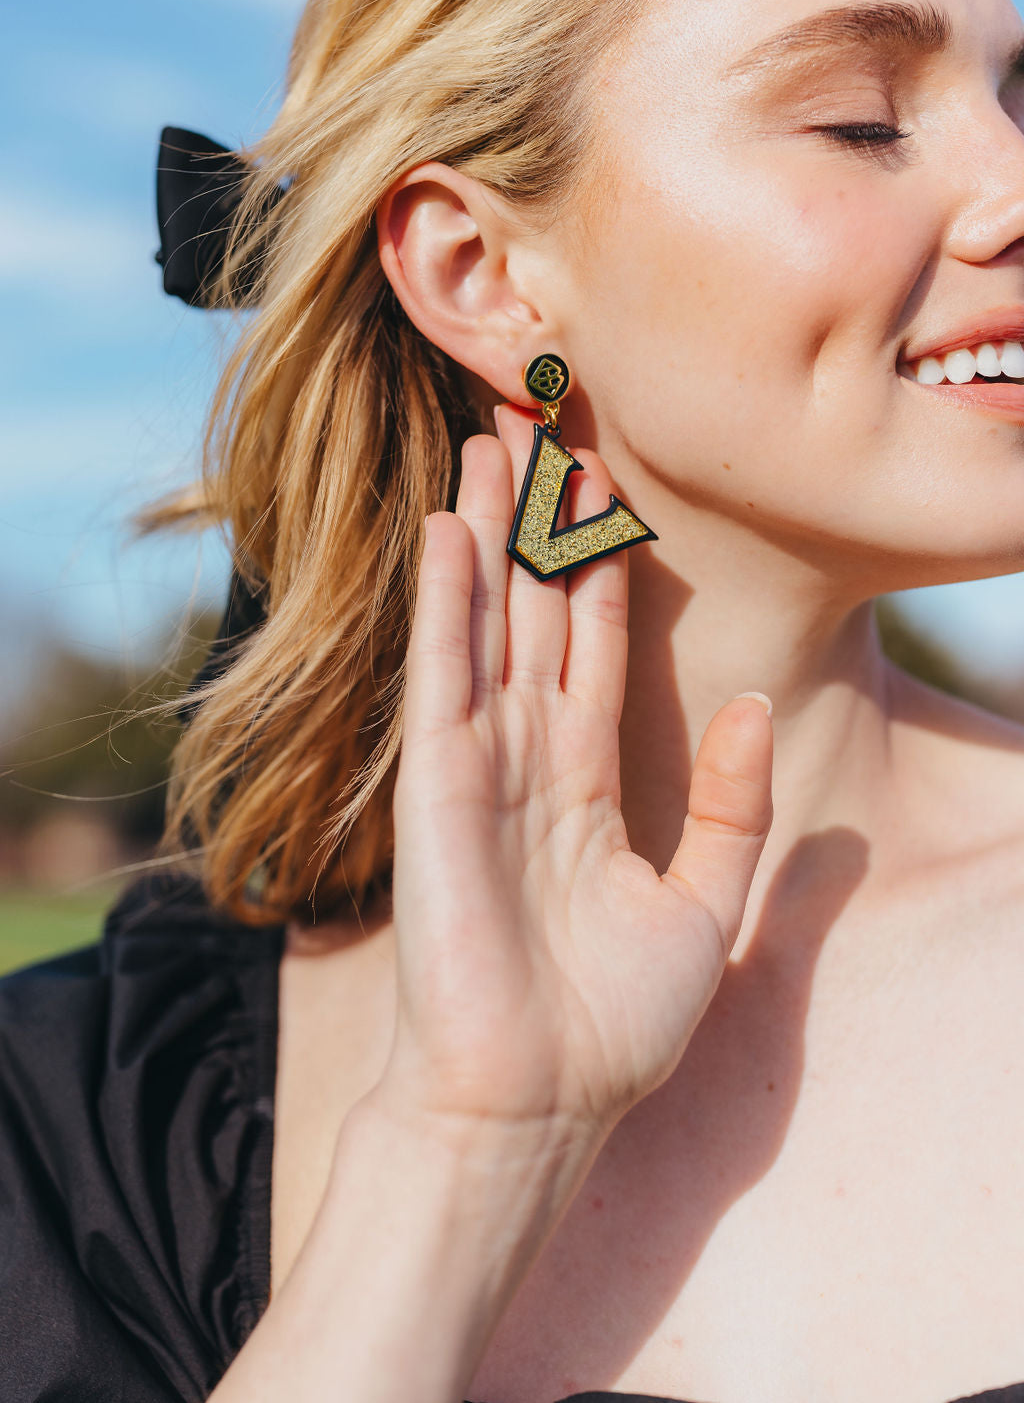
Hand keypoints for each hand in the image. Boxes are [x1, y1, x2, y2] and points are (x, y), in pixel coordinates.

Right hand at [377, 404, 772, 1148]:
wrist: (535, 1105)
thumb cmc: (612, 1026)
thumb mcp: (703, 907)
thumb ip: (736, 807)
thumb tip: (756, 704)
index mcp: (586, 781)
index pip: (596, 644)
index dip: (603, 563)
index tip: (608, 484)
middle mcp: (529, 758)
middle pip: (537, 611)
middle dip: (540, 520)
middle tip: (541, 425)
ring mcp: (478, 765)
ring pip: (487, 621)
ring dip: (490, 532)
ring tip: (492, 441)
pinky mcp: (436, 785)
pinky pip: (443, 675)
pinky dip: (445, 601)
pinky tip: (451, 529)